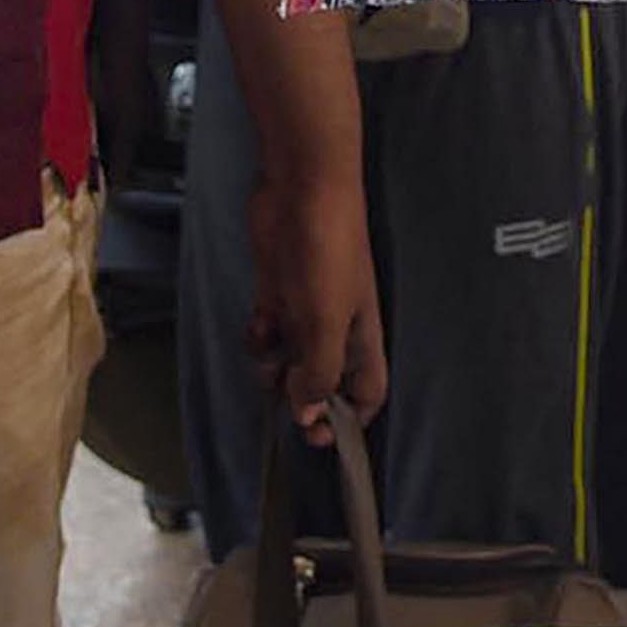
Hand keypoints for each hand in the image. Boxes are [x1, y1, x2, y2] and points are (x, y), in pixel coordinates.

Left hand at [247, 168, 388, 433]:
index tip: (321, 436)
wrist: (302, 190)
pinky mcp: (278, 293)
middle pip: (323, 382)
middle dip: (302, 397)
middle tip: (283, 399)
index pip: (367, 393)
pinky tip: (258, 319)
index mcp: (362, 339)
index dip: (350, 420)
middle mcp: (336, 330)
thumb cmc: (326, 252)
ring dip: (274, 366)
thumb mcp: (326, 322)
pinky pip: (268, 333)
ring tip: (269, 348)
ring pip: (289, 361)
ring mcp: (305, 311)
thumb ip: (319, 373)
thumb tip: (306, 415)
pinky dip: (260, 335)